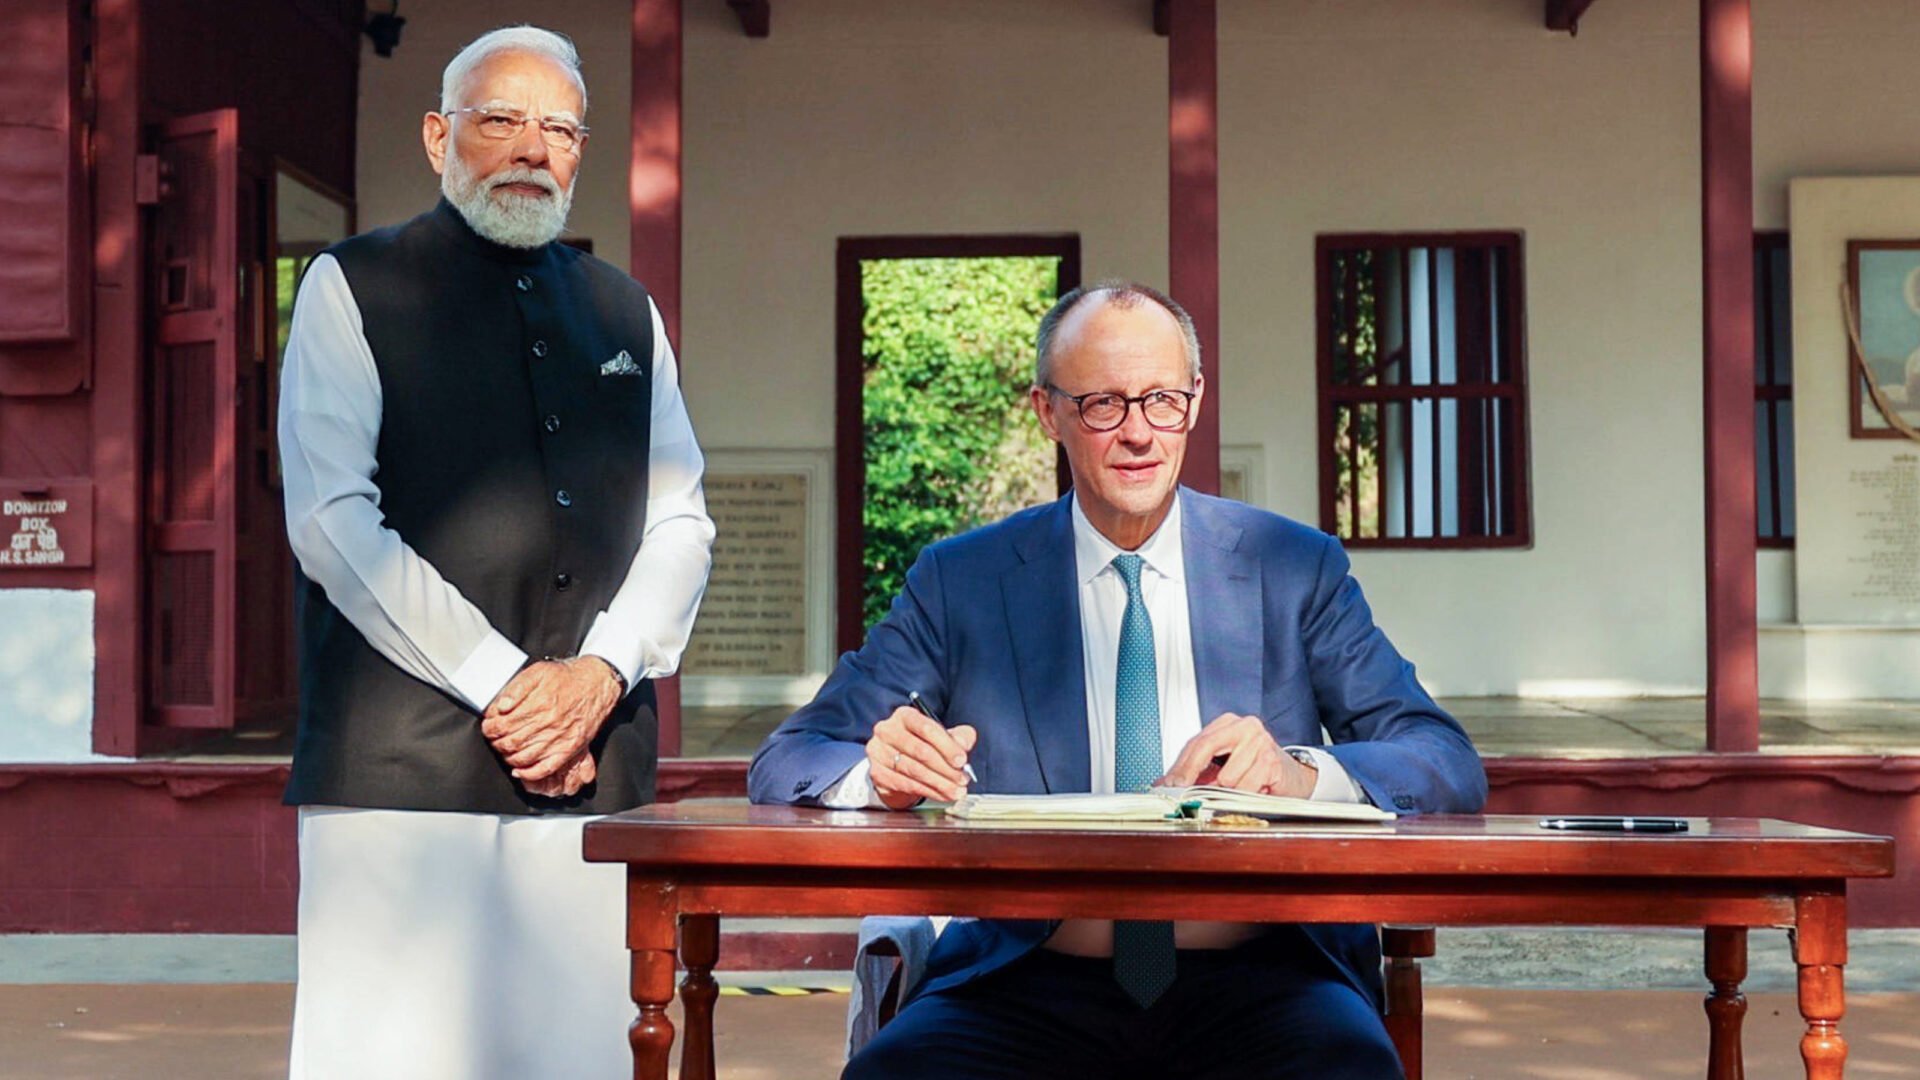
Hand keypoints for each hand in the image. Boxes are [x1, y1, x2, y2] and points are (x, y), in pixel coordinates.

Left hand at [481, 657, 623, 788]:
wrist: (597, 684)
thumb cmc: (568, 678)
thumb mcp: (538, 671)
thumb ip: (517, 687)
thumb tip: (501, 706)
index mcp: (538, 704)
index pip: (503, 724)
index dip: (490, 727)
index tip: (488, 726)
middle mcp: (548, 723)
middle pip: (510, 742)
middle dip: (496, 742)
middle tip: (494, 739)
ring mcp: (559, 738)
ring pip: (524, 757)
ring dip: (508, 757)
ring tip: (505, 750)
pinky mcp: (569, 748)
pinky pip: (546, 768)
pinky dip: (530, 773)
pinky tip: (520, 771)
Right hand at [866, 707, 977, 809]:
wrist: (894, 764)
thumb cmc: (921, 745)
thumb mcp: (941, 736)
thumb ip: (958, 736)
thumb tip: (964, 744)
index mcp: (904, 716)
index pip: (927, 728)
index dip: (947, 746)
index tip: (962, 760)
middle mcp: (887, 731)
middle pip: (921, 751)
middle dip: (946, 768)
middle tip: (962, 779)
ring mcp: (879, 752)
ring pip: (915, 770)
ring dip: (939, 783)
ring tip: (956, 790)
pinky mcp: (877, 773)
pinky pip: (906, 784)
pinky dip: (928, 791)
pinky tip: (942, 794)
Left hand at [1158, 712, 1317, 797]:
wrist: (1293, 776)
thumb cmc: (1255, 769)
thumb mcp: (1222, 766)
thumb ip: (1195, 772)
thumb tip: (1164, 783)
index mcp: (1227, 723)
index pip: (1196, 742)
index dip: (1179, 766)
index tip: (1168, 784)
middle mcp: (1244, 726)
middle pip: (1205, 748)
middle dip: (1190, 774)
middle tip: (1182, 793)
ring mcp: (1261, 741)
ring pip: (1226, 776)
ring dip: (1229, 790)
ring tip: (1241, 787)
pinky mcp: (1272, 761)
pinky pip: (1246, 788)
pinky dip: (1246, 795)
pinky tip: (1255, 789)